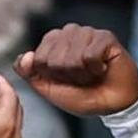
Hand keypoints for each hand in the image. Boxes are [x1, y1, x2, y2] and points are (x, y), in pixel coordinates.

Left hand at [15, 24, 137, 115]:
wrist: (113, 104)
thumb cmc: (82, 95)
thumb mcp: (49, 89)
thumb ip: (31, 74)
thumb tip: (25, 56)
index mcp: (52, 42)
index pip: (38, 59)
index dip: (51, 77)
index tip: (65, 80)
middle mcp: (68, 33)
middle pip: (54, 59)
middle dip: (67, 77)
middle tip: (81, 78)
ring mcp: (87, 32)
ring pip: (72, 57)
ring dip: (83, 74)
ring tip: (92, 74)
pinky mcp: (105, 37)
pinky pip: (90, 55)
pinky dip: (96, 69)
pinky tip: (103, 68)